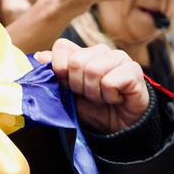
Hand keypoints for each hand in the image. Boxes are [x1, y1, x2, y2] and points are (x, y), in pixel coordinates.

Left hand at [35, 39, 149, 133]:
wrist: (118, 127)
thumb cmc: (93, 108)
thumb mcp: (67, 92)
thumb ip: (55, 73)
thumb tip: (39, 57)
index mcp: (83, 52)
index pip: (62, 46)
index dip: (60, 70)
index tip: (68, 86)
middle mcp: (101, 50)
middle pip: (76, 61)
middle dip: (78, 86)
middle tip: (89, 95)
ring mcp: (119, 57)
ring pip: (93, 70)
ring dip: (94, 93)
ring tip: (102, 98)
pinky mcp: (134, 70)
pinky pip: (110, 82)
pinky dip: (109, 96)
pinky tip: (116, 98)